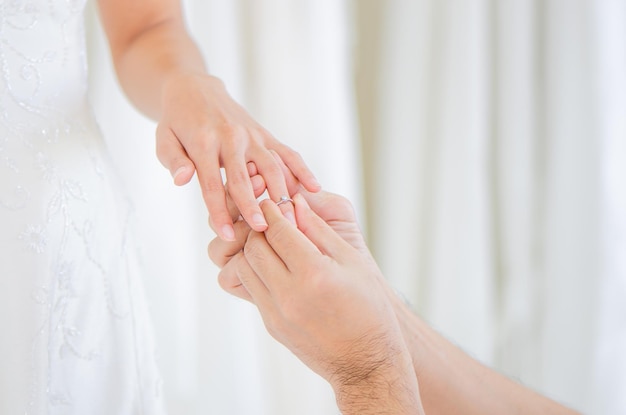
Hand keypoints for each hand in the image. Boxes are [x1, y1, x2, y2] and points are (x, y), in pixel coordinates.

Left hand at [155, 73, 319, 240]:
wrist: (196, 88)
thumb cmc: (178, 121)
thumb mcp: (164, 138)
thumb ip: (173, 160)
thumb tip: (182, 180)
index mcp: (204, 142)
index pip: (211, 184)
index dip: (219, 212)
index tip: (226, 235)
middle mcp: (231, 138)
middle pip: (245, 179)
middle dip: (254, 206)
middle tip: (264, 231)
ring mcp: (252, 136)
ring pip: (271, 167)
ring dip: (281, 193)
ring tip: (290, 218)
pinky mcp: (265, 134)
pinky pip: (287, 152)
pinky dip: (302, 169)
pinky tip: (314, 188)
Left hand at [225, 197, 421, 412]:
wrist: (366, 363)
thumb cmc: (369, 308)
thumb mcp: (352, 262)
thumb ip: (319, 230)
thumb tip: (295, 202)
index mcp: (314, 274)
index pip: (277, 230)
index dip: (273, 210)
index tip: (275, 201)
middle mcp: (289, 294)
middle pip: (253, 246)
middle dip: (259, 227)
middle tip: (270, 220)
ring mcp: (276, 313)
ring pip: (244, 267)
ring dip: (253, 249)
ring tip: (271, 243)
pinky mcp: (271, 325)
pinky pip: (252, 288)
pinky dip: (258, 271)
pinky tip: (276, 266)